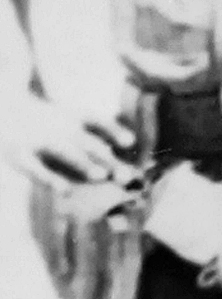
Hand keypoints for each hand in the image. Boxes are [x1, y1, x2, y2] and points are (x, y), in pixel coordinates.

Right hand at [15, 87, 131, 214]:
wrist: (2, 108)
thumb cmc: (46, 120)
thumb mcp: (70, 119)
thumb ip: (96, 133)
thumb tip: (132, 148)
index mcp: (73, 118)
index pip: (97, 122)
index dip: (113, 130)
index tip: (130, 142)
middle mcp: (59, 127)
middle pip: (87, 142)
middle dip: (107, 158)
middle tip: (125, 174)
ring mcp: (39, 140)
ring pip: (64, 152)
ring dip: (83, 163)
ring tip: (102, 176)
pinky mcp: (19, 154)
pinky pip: (35, 167)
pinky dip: (49, 177)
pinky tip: (65, 190)